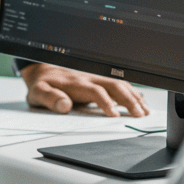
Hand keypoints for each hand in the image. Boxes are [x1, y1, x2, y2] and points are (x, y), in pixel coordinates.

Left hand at [20, 63, 148, 116]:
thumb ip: (49, 98)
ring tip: (145, 111)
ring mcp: (94, 77)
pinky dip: (131, 92)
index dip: (106, 102)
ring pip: (119, 83)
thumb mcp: (38, 92)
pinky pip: (118, 83)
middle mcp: (87, 78)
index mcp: (74, 83)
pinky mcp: (97, 79)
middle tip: (139, 115)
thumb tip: (64, 105)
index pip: (95, 91)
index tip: (114, 115)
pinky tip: (140, 102)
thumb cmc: (41, 83)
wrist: (40, 68)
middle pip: (113, 85)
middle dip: (128, 99)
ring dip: (133, 96)